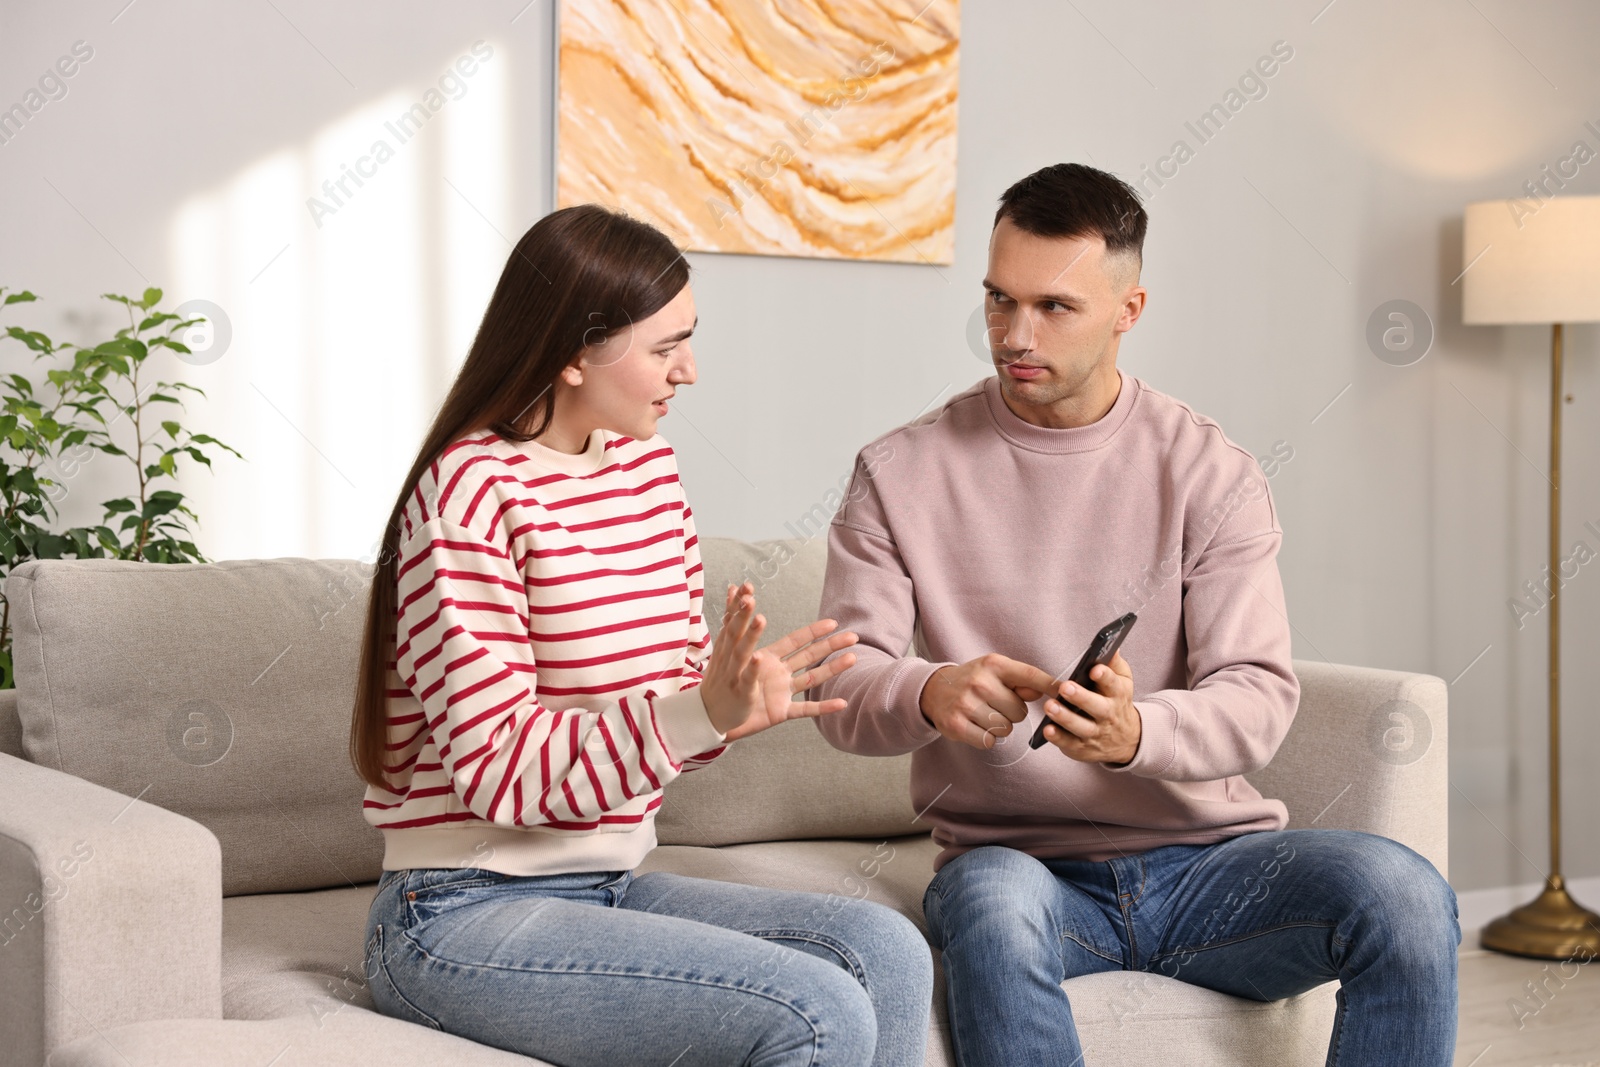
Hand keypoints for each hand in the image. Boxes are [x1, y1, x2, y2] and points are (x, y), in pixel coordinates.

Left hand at [698, 581, 860, 741]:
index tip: (832, 622)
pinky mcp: (779, 713)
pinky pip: (804, 710)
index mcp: (769, 659)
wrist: (715, 715)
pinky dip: (823, 707)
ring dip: (832, 669)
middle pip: (810, 656)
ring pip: (812, 679)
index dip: (813, 631)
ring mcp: (782, 693)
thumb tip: (735, 596)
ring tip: (853, 658)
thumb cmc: (723, 685)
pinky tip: (842, 703)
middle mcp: (780, 674)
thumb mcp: (726, 654)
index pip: (795, 640)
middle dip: (830, 645)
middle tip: (853, 636)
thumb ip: (733, 626)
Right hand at [918, 653, 1058, 749]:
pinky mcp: (956, 725)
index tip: (1065, 692)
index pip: (1030, 675)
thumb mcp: (995, 671)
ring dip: (999, 726)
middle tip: (995, 705)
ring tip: (984, 714)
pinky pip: (989, 741)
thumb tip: (1049, 690)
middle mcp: (980, 682)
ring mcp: (967, 704)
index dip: (1050, 686)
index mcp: (993, 665)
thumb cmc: (973, 680)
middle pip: (1019, 711)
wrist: (933, 690)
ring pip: (1005, 729)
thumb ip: (1022, 680)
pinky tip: (975, 725)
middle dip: (1011, 712)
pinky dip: (985, 737)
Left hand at [1037, 650, 1140, 764]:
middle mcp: (1108, 716)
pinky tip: (1047, 729)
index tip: (1094, 670)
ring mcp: (1096, 733)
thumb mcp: (1123, 681)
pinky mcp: (1083, 748)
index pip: (1114, 685)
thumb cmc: (1117, 702)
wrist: (1127, 739)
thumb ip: (1115, 663)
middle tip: (1065, 687)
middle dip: (1081, 698)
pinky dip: (1058, 738)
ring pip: (1082, 728)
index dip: (1105, 677)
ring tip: (1050, 706)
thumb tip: (1110, 646)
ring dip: (1065, 718)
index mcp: (1118, 695)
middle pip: (1097, 708)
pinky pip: (1070, 744)